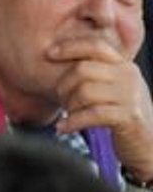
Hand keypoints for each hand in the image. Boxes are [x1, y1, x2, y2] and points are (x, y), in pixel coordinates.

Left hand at [49, 37, 152, 177]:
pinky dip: (72, 122)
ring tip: (68, 115)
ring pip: (84, 91)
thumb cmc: (122, 116)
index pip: (96, 46)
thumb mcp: (112, 88)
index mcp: (123, 65)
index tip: (49, 54)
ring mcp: (131, 95)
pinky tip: (63, 128)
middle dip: (63, 86)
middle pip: (83, 69)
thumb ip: (95, 74)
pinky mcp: (129, 116)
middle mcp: (129, 76)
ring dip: (69, 105)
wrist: (148, 144)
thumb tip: (58, 58)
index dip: (70, 47)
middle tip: (61, 100)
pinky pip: (91, 114)